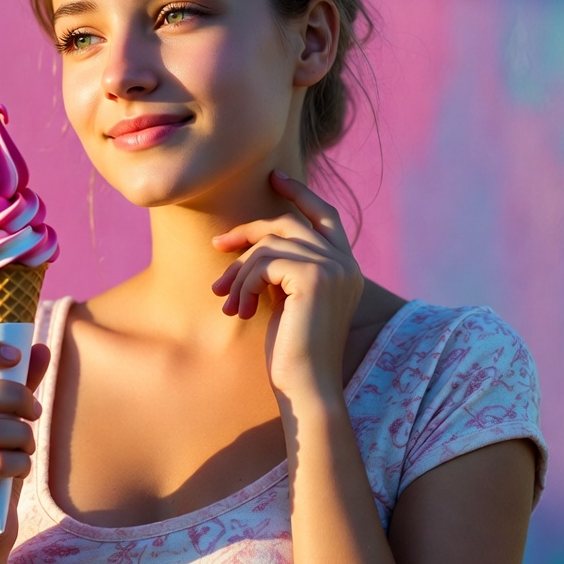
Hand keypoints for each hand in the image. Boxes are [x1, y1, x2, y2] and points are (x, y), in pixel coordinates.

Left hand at [211, 171, 363, 402]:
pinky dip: (243, 283)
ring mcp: (333, 267)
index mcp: (345, 267)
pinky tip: (240, 309)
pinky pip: (264, 262)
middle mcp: (345, 262)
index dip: (299, 193)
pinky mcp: (314, 276)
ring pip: (270, 245)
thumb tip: (250, 247)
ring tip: (227, 301)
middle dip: (247, 233)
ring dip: (239, 272)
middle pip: (287, 224)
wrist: (305, 387)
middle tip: (217, 246)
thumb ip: (281, 269)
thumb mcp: (286, 301)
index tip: (274, 177)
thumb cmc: (292, 353)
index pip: (324, 214)